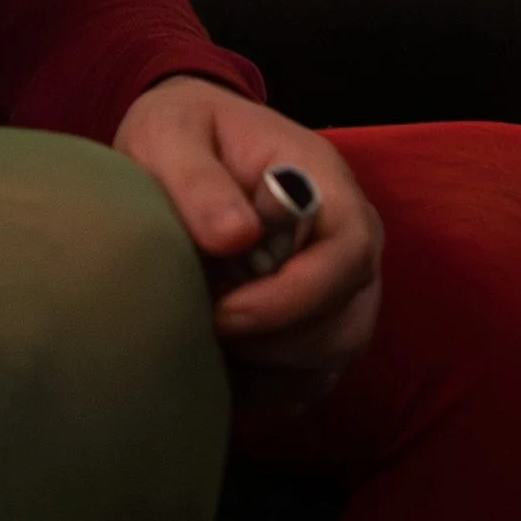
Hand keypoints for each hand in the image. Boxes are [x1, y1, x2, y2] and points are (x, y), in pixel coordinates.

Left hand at [113, 75, 382, 406]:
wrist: (186, 145)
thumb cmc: (183, 133)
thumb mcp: (171, 135)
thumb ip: (198, 180)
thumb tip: (236, 237)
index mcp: (328, 186)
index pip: (348, 256)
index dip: (292, 298)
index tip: (223, 311)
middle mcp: (349, 242)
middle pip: (346, 324)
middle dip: (274, 345)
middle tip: (203, 329)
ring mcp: (340, 289)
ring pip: (330, 361)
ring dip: (267, 369)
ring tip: (206, 339)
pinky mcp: (318, 325)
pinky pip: (309, 381)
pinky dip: (265, 388)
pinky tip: (218, 362)